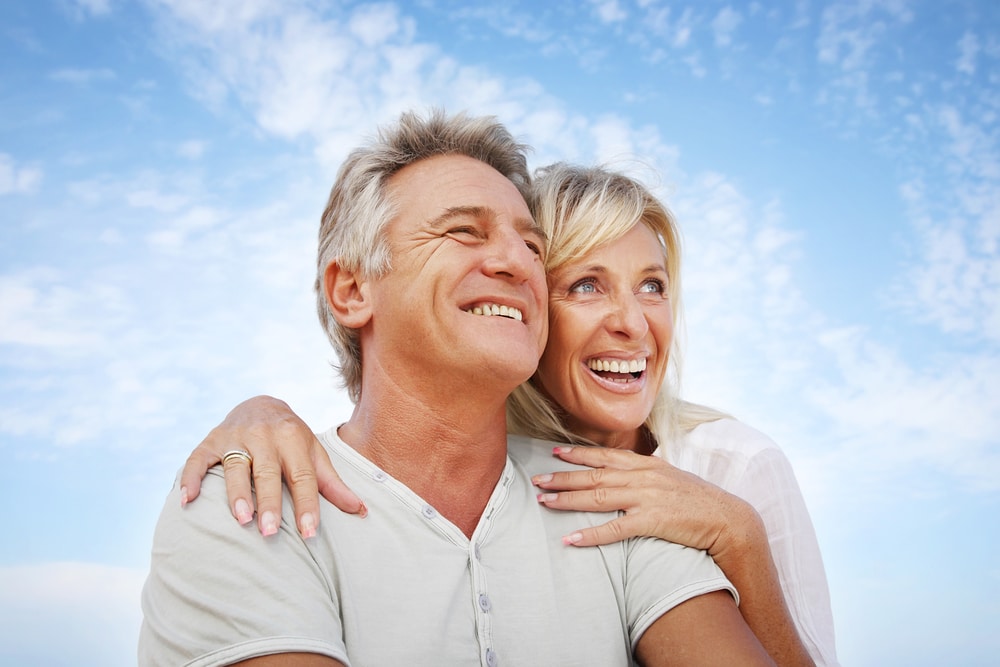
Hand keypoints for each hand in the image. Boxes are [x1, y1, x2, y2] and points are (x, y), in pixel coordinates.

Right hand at [179, 395, 365, 537]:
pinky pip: (197, 460)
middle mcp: (264, 436)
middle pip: (267, 472)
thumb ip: (333, 484)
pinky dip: (190, 479)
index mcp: (293, 440)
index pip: (302, 476)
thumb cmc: (292, 440)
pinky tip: (187, 501)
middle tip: (270, 531)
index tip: (309, 533)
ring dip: (236, 493)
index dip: (307, 505)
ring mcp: (235, 437)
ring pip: (235, 466)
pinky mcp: (210, 441)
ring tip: (240, 519)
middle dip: (269, 501)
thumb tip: (362, 511)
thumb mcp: (314, 454)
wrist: (260, 404)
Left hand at [533, 445, 759, 556]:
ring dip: (569, 500)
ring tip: (545, 502)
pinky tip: (572, 539)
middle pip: (594, 475)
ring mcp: (647, 497)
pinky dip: (591, 534)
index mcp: (647, 464)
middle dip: (563, 477)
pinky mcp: (652, 521)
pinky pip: (615, 529)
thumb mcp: (670, 478)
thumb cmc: (698, 501)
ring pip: (598, 496)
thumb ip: (646, 474)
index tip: (555, 452)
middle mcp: (643, 476)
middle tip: (537, 480)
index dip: (579, 454)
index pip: (606, 455)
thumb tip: (625, 474)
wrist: (729, 519)